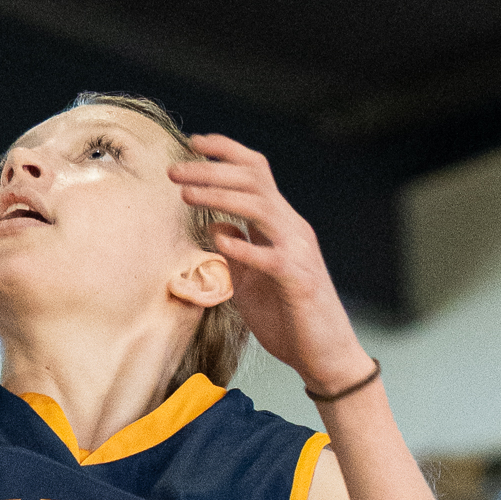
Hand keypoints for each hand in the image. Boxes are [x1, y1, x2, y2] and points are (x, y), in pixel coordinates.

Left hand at [172, 137, 364, 397]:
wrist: (326, 357)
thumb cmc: (288, 320)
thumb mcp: (252, 282)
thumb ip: (236, 253)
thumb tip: (215, 226)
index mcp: (281, 225)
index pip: (257, 172)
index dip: (226, 152)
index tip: (193, 143)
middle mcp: (292, 228)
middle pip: (254, 180)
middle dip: (212, 169)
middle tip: (175, 170)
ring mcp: (298, 252)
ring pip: (260, 206)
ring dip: (219, 195)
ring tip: (185, 193)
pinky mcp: (298, 281)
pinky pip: (269, 255)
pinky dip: (242, 244)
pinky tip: (216, 237)